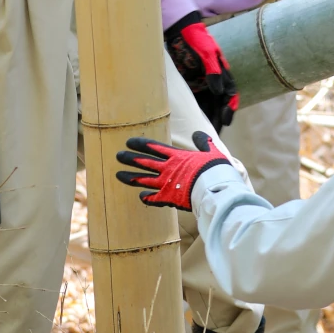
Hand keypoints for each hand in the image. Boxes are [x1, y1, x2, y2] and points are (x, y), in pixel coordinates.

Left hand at [116, 129, 231, 209]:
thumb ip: (204, 142)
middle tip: (118, 156)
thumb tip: (197, 134)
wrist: (216, 189)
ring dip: (131, 177)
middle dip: (130, 159)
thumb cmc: (216, 170)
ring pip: (143, 180)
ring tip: (118, 175)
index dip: (140, 145)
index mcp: (177, 157)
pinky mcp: (168, 198)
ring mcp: (166, 184)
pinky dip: (146, 198)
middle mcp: (167, 169)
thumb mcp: (212, 152)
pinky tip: (140, 196)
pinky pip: (153, 199)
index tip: (128, 142)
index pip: (154, 148)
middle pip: (144, 162)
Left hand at [165, 13, 238, 127]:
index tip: (226, 119)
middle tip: (217, 135)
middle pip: (220, 104)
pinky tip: (194, 124)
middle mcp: (214, 81)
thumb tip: (218, 91)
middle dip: (220, 119)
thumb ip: (213, 72)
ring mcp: (203, 84)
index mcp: (223, 73)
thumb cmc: (197, 40)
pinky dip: (197, 113)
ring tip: (207, 135)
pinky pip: (196, 102)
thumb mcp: (207, 54)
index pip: (230, 94)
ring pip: (209, 105)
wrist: (180, 32)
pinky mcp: (191, 86)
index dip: (230, 107)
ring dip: (209, 119)